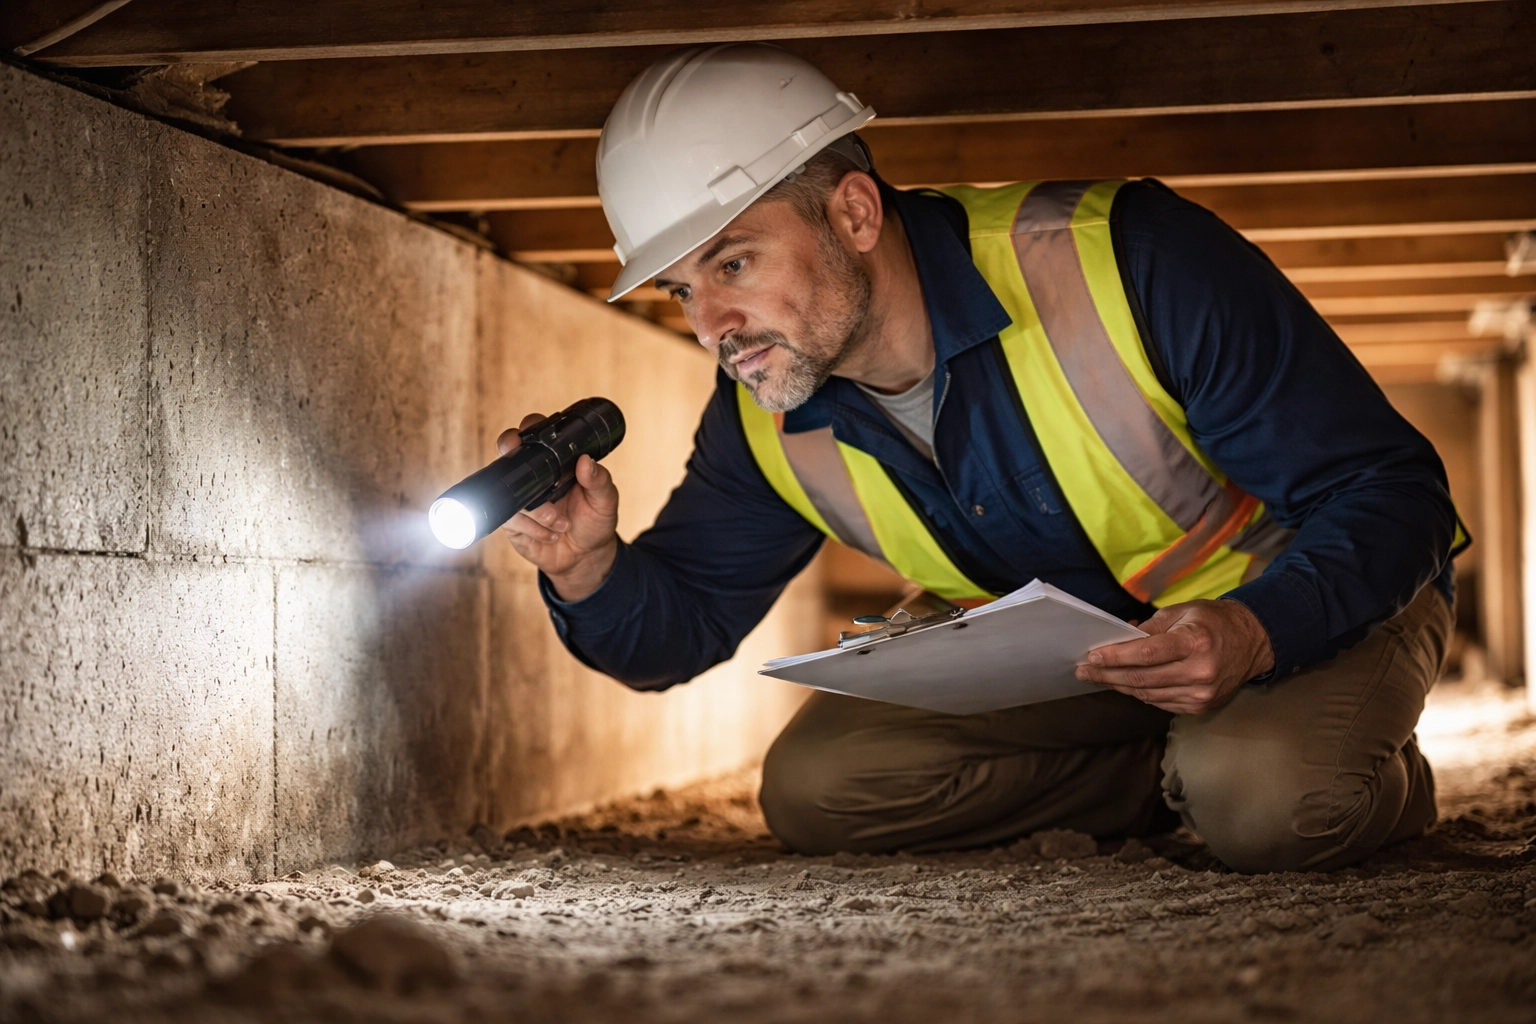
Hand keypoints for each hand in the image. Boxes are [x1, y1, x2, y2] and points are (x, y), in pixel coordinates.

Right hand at [496, 414, 619, 600]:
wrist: (585, 557)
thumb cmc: (595, 522)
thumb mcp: (605, 500)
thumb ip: (599, 480)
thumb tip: (586, 461)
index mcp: (556, 463)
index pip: (535, 436)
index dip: (526, 430)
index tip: (526, 434)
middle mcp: (534, 477)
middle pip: (508, 455)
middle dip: (509, 454)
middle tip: (525, 466)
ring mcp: (520, 499)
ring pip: (512, 493)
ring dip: (537, 510)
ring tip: (561, 523)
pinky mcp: (512, 522)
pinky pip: (512, 519)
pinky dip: (534, 528)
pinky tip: (550, 534)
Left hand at [1074, 599, 1274, 714]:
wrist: (1254, 642)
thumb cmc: (1214, 621)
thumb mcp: (1182, 612)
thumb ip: (1150, 628)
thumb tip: (1119, 641)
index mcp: (1195, 642)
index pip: (1147, 654)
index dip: (1116, 657)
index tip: (1092, 656)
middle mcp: (1200, 672)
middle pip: (1143, 679)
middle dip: (1108, 674)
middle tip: (1083, 671)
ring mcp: (1202, 694)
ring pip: (1148, 694)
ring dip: (1120, 685)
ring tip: (1098, 677)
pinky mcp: (1201, 706)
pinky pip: (1161, 702)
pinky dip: (1140, 693)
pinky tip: (1126, 684)